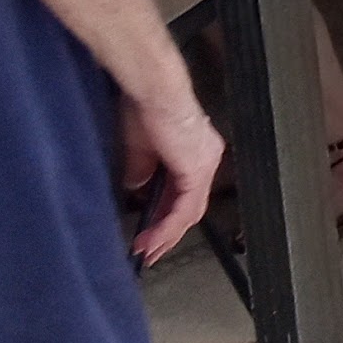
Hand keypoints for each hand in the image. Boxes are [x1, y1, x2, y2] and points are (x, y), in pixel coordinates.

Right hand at [118, 76, 224, 263]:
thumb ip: (142, 171)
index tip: (151, 233)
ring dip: (167, 234)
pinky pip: (185, 208)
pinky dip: (168, 226)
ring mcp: (205, 166)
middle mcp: (206, 160)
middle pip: (190, 207)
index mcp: (195, 153)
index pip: (184, 194)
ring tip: (148, 250)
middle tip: (150, 251)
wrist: (153, 91)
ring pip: (189, 212)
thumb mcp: (140, 149)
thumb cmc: (146, 107)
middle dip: (167, 233)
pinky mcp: (196, 171)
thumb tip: (137, 186)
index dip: (166, 217)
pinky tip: (154, 238)